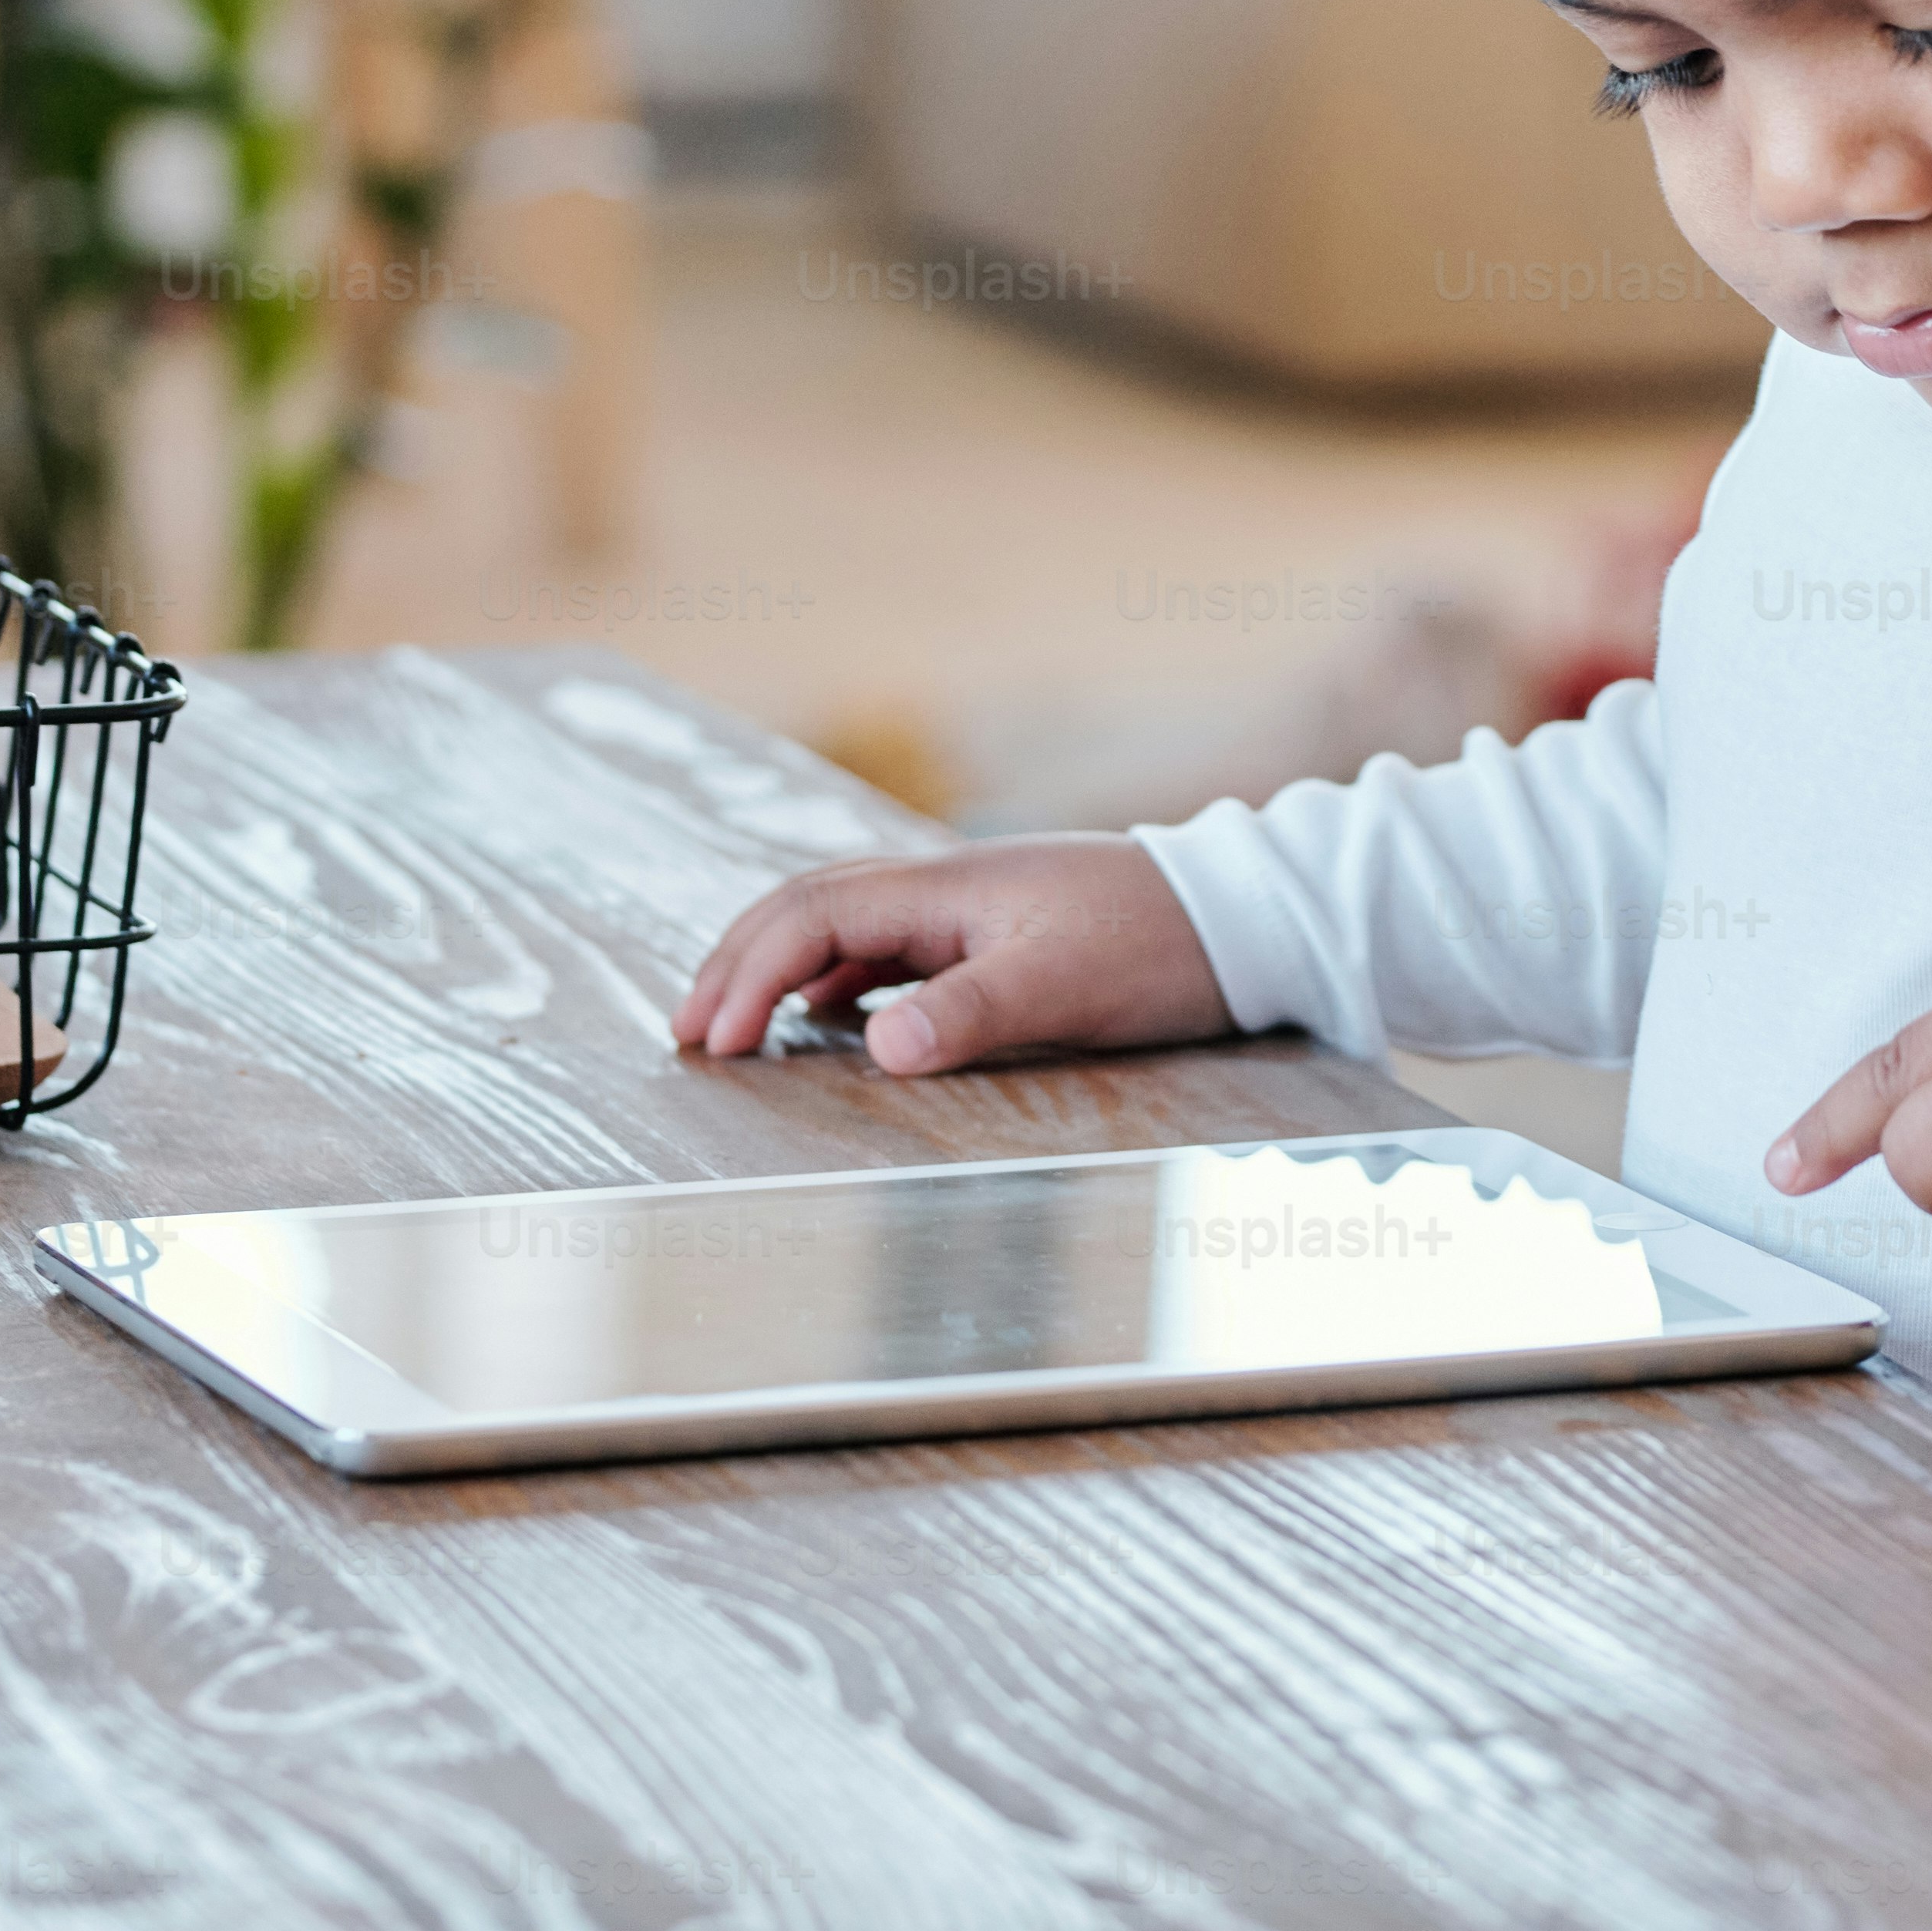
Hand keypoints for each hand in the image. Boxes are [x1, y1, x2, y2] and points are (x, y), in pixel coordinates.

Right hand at [669, 837, 1234, 1077]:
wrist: (1243, 918)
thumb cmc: (1158, 946)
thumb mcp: (1065, 986)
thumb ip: (969, 1012)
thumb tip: (874, 1045)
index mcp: (945, 885)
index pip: (812, 915)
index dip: (749, 975)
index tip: (712, 1042)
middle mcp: (945, 887)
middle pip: (810, 909)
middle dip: (739, 965)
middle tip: (688, 1033)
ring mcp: (969, 910)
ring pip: (845, 929)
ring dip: (781, 972)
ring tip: (735, 1029)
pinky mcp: (996, 936)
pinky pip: (889, 952)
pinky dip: (838, 984)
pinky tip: (834, 1023)